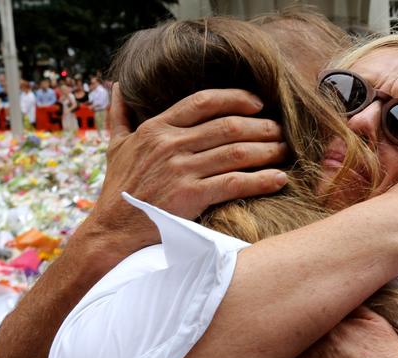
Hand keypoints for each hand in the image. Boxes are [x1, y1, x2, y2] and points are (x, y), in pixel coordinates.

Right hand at [83, 84, 288, 257]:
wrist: (112, 232)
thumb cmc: (118, 189)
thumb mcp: (115, 147)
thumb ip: (119, 115)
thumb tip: (119, 86)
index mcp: (156, 128)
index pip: (203, 102)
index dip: (235, 99)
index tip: (258, 103)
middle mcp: (170, 145)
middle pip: (228, 126)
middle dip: (260, 126)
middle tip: (280, 130)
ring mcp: (180, 171)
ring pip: (236, 152)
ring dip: (267, 150)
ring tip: (285, 151)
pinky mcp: (190, 197)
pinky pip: (235, 183)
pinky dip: (261, 180)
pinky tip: (279, 179)